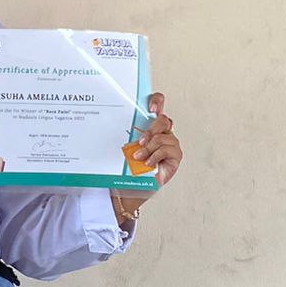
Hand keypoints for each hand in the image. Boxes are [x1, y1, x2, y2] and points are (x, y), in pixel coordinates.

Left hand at [112, 93, 181, 222]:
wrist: (132, 185)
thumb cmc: (128, 164)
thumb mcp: (124, 144)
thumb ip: (126, 133)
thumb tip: (110, 121)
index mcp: (150, 124)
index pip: (158, 103)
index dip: (157, 101)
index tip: (151, 107)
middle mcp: (163, 131)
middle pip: (163, 120)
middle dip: (151, 130)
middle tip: (140, 141)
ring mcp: (170, 142)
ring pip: (163, 136)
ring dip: (149, 147)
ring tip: (139, 156)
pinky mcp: (175, 155)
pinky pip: (167, 149)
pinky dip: (155, 156)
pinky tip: (147, 162)